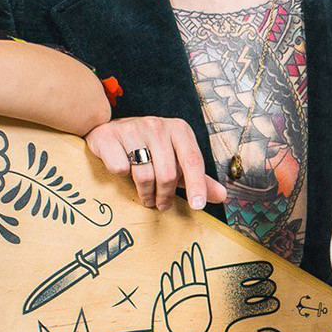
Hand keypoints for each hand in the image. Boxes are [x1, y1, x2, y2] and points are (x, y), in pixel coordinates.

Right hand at [88, 116, 227, 209]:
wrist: (110, 131)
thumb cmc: (148, 149)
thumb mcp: (176, 160)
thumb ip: (197, 178)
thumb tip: (222, 196)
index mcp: (179, 130)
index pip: (193, 161)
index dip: (196, 185)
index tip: (197, 206)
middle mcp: (157, 125)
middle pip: (168, 173)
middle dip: (165, 196)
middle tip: (161, 205)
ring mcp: (132, 128)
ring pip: (144, 175)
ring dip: (145, 193)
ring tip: (146, 197)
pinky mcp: (109, 136)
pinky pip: (119, 169)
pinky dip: (121, 177)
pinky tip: (122, 172)